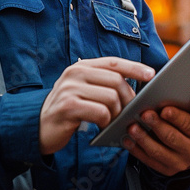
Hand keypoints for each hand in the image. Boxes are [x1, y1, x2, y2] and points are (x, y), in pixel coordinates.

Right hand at [39, 57, 154, 154]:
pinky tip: (100, 126)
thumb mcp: (83, 90)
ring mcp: (70, 89)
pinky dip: (106, 121)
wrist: (37, 126)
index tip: (151, 74)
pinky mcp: (68, 107)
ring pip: (111, 97)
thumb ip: (102, 84)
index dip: (135, 67)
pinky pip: (100, 112)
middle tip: (126, 112)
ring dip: (116, 113)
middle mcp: (75, 73)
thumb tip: (133, 88)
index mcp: (81, 67)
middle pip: (116, 81)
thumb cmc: (67, 110)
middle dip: (127, 99)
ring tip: (111, 121)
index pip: (114, 62)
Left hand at [123, 94, 189, 175]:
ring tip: (132, 127)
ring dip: (143, 138)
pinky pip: (148, 160)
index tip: (164, 110)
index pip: (189, 125)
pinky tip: (127, 140)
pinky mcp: (165, 170)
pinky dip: (136, 150)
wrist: (188, 150)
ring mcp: (178, 164)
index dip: (177, 118)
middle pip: (172, 138)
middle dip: (157, 125)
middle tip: (144, 114)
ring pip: (157, 151)